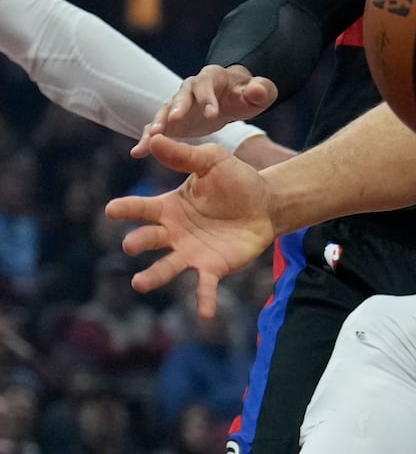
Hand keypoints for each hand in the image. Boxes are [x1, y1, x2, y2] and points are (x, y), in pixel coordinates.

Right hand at [105, 135, 276, 317]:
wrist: (266, 202)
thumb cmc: (235, 180)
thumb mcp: (211, 161)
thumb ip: (184, 155)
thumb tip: (154, 138)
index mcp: (169, 207)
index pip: (142, 208)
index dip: (127, 209)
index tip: (111, 210)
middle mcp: (174, 233)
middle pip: (150, 239)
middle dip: (138, 242)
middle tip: (130, 244)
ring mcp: (192, 253)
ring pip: (168, 267)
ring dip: (154, 275)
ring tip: (139, 282)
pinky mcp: (214, 267)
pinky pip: (205, 287)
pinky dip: (204, 300)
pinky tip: (206, 315)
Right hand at [134, 64, 278, 152]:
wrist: (233, 98)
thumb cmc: (248, 94)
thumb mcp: (261, 92)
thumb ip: (262, 90)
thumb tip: (257, 91)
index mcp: (212, 77)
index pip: (207, 84)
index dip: (208, 98)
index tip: (212, 115)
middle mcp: (191, 87)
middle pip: (181, 95)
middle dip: (177, 107)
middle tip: (173, 121)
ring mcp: (178, 104)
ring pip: (164, 111)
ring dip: (158, 123)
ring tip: (151, 138)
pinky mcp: (171, 121)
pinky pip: (157, 128)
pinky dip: (148, 139)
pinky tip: (138, 152)